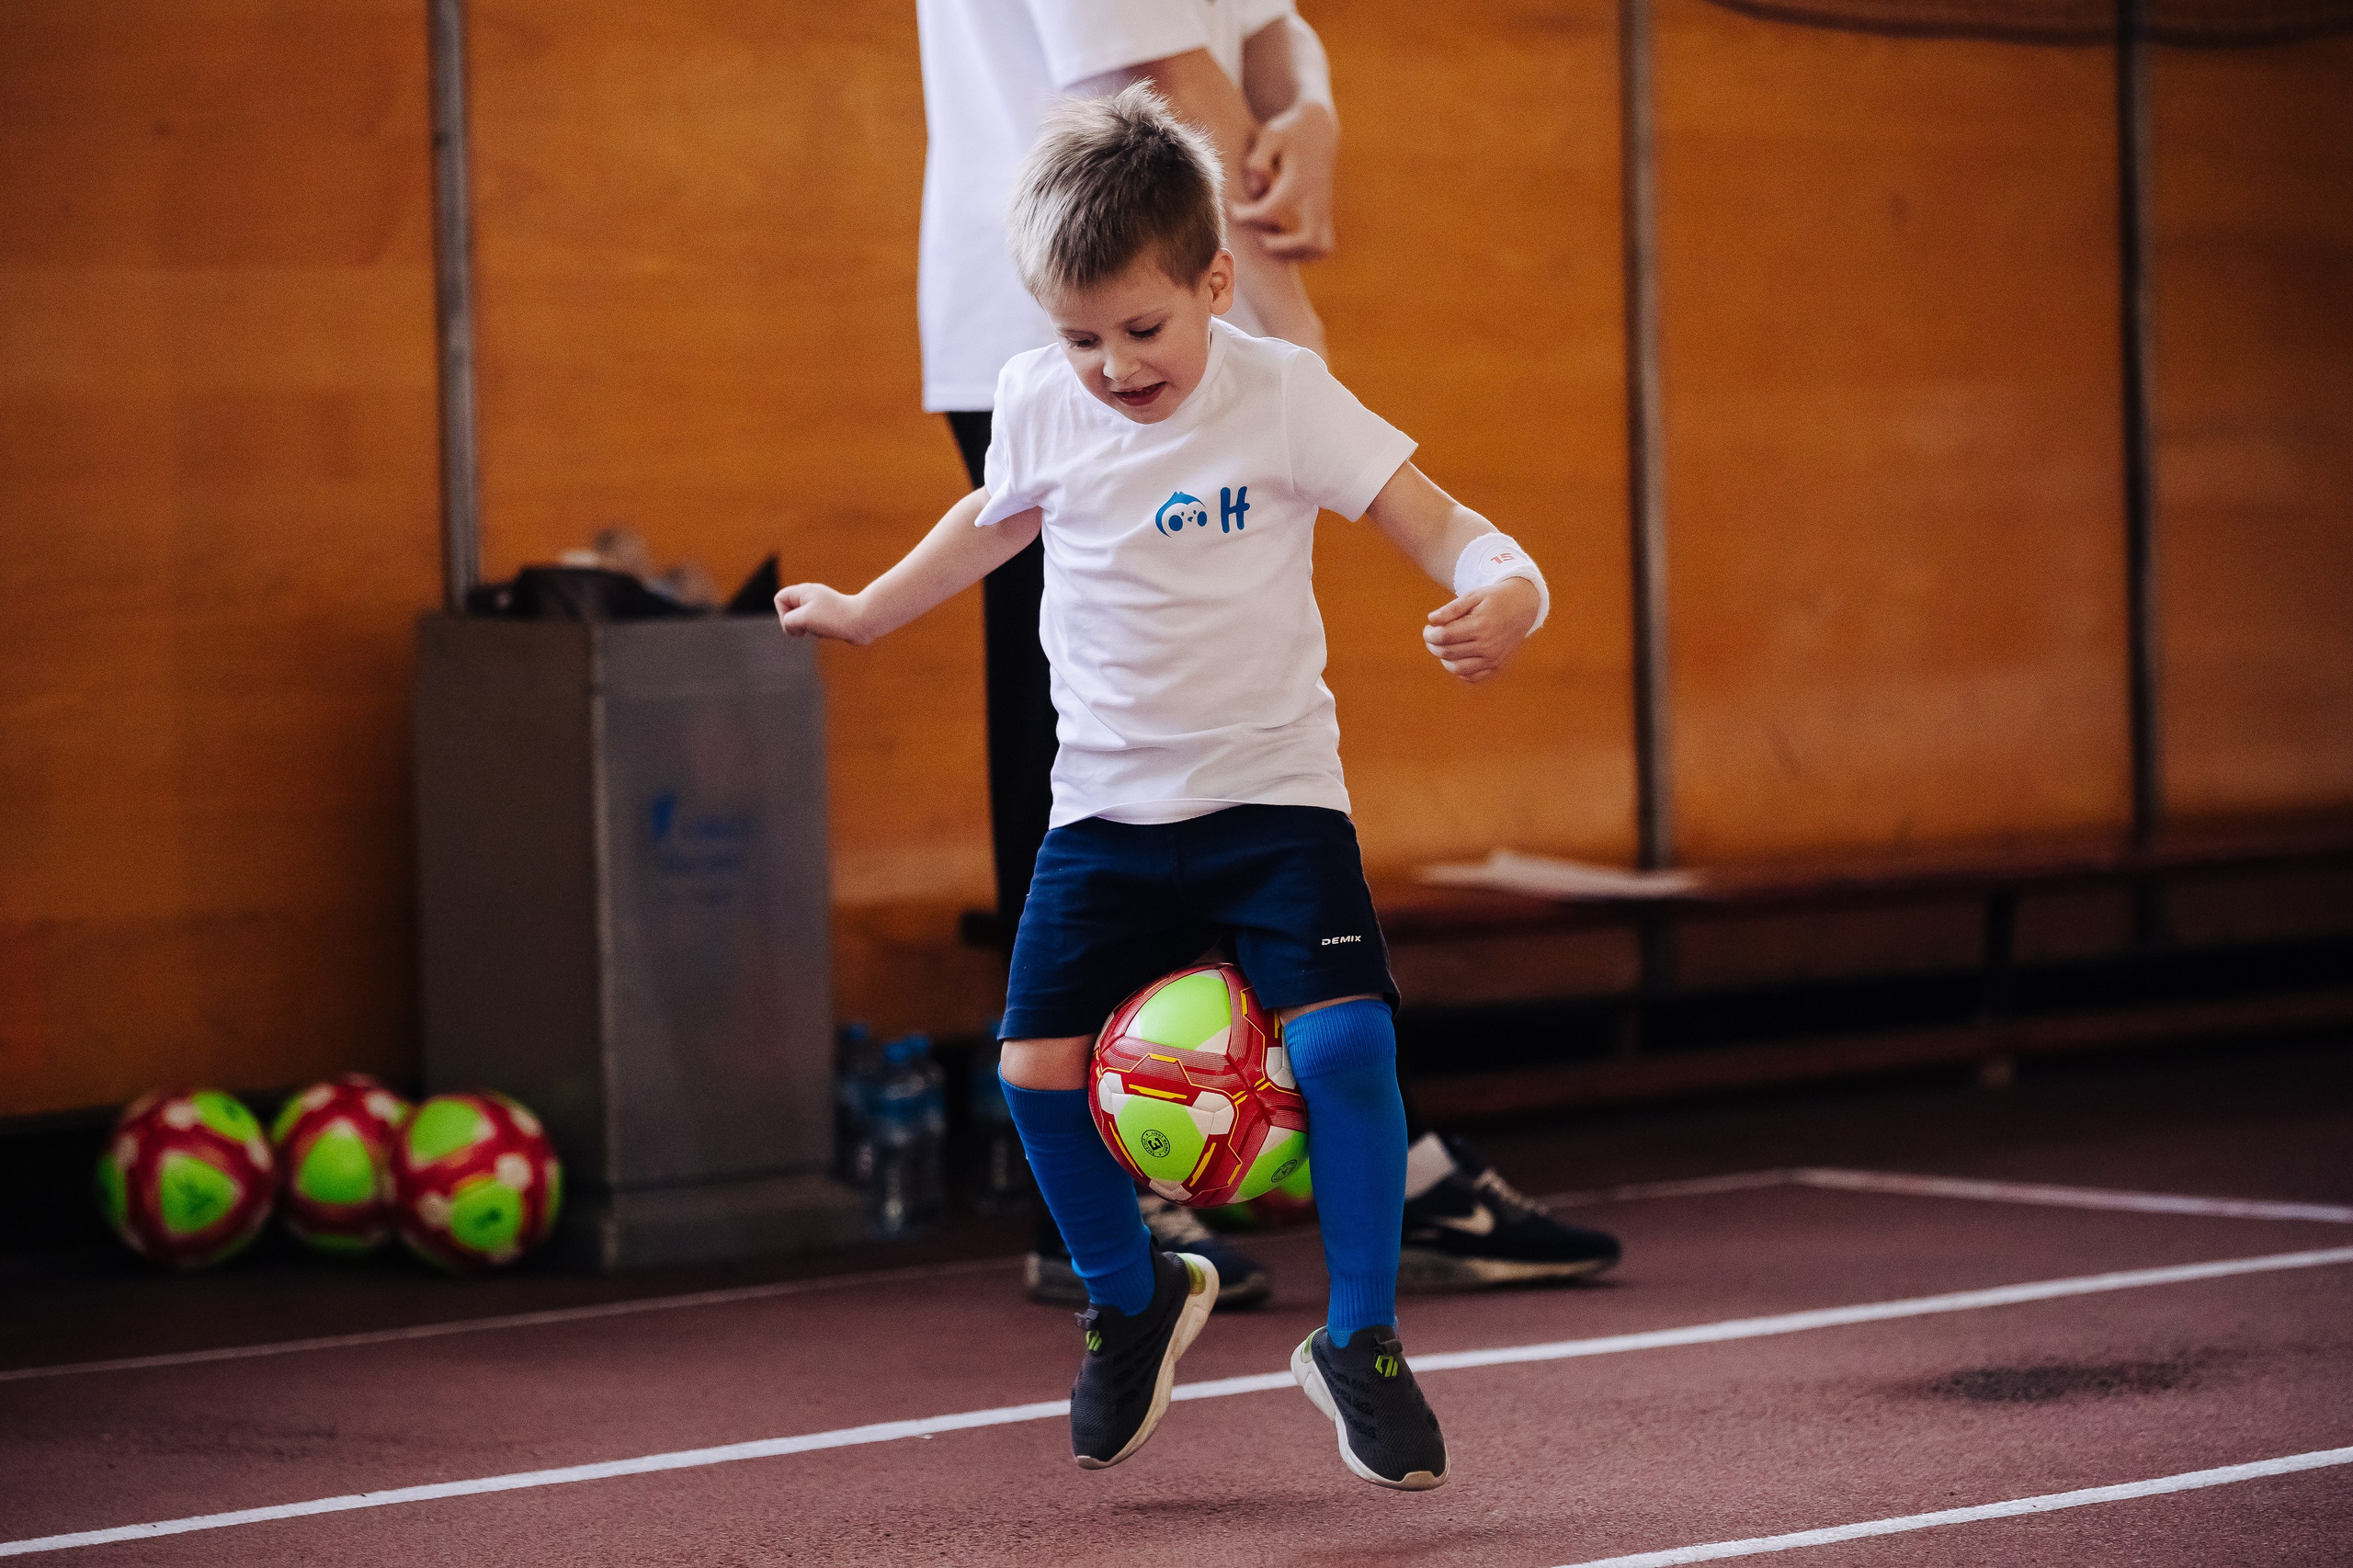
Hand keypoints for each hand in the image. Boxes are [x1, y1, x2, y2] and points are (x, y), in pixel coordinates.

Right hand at [774, 583, 871, 644]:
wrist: (862, 622)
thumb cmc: (833, 618)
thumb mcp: (803, 618)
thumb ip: (788, 620)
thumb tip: (792, 627)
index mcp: (804, 591)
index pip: (780, 598)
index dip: (782, 613)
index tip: (795, 622)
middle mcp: (812, 596)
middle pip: (789, 611)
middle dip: (795, 624)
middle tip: (805, 630)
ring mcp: (821, 606)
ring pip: (801, 621)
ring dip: (808, 629)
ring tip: (821, 629)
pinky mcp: (829, 617)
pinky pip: (814, 626)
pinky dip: (818, 632)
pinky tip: (829, 633)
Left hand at [1232, 101, 1337, 260]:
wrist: (1318, 129)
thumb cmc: (1287, 133)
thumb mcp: (1269, 135)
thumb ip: (1258, 160)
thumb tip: (1259, 190)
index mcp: (1298, 180)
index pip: (1270, 210)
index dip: (1247, 216)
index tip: (1234, 210)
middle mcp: (1315, 197)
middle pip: (1309, 239)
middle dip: (1281, 247)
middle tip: (1262, 237)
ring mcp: (1324, 208)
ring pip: (1320, 247)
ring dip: (1295, 253)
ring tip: (1271, 241)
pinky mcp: (1325, 215)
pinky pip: (1323, 246)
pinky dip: (1304, 252)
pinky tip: (1282, 240)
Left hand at [1421, 579, 1539, 683]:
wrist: (1523, 605)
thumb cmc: (1494, 598)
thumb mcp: (1473, 596)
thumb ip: (1451, 609)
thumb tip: (1431, 620)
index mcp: (1480, 625)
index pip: (1444, 636)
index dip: (1429, 634)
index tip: (1428, 628)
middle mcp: (1487, 645)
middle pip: (1448, 653)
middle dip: (1433, 645)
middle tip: (1432, 636)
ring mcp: (1493, 657)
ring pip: (1457, 668)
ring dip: (1444, 659)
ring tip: (1444, 646)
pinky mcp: (1497, 665)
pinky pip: (1472, 677)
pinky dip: (1459, 670)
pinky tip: (1457, 657)